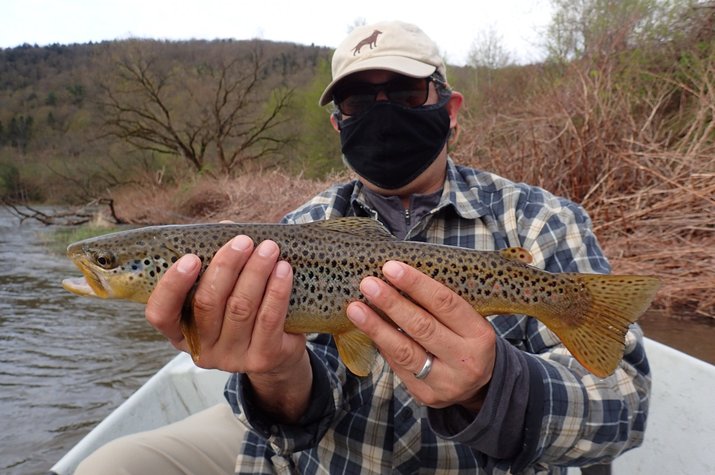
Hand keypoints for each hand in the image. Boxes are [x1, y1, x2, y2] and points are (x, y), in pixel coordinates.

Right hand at [145, 236, 306, 375]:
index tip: (190, 257)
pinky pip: (269, 319)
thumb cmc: (242, 311)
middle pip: (207, 304)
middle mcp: (202, 349)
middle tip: (243, 241)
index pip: (161, 313)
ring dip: (256, 272)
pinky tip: (283, 269)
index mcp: (180, 331)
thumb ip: (216, 262)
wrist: (278, 352)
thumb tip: (226, 227)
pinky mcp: (262, 359)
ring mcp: (231, 358)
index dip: (172, 285)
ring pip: (240, 308)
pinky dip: (277, 290)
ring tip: (268, 248)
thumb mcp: (224, 292)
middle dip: (226, 267)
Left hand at [346, 260, 495, 410]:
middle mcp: (466, 361)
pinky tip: (368, 329)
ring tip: (355, 309)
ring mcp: (446, 382)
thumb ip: (440, 304)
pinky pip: (398, 366)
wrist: (481, 386)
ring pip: (404, 351)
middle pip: (423, 327)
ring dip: (376, 327)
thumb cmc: (466, 341)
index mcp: (480, 335)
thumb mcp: (467, 322)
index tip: (390, 268)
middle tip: (368, 285)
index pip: (446, 303)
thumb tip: (396, 277)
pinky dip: (382, 344)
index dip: (416, 284)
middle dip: (392, 304)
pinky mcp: (426, 395)